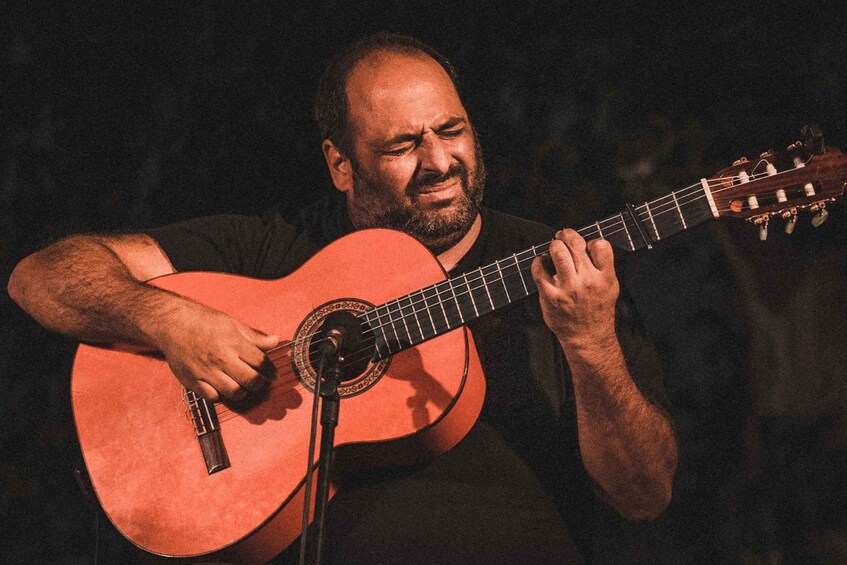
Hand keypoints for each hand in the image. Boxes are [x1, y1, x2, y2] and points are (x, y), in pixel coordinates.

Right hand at [152, 300, 279, 401]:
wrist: (173, 324)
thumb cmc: (204, 322)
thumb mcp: (232, 324)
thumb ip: (254, 337)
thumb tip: (276, 341)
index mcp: (233, 343)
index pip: (260, 362)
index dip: (271, 371)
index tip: (273, 374)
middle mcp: (221, 359)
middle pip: (250, 380)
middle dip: (259, 384)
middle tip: (260, 382)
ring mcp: (206, 371)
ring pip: (234, 392)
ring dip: (243, 392)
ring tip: (243, 386)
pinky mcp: (192, 380)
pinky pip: (212, 397)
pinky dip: (221, 396)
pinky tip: (223, 388)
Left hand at [530, 229, 618, 347]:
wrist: (588, 337)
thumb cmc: (598, 312)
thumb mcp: (610, 287)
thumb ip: (602, 266)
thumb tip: (587, 244)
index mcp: (605, 278)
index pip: (600, 245)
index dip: (591, 241)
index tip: (585, 245)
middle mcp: (587, 281)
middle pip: (575, 244)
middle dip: (566, 235)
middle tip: (562, 236)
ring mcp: (568, 288)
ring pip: (558, 252)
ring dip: (554, 245)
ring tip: (554, 248)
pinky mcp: (550, 296)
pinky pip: (539, 270)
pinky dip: (538, 262)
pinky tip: (542, 263)